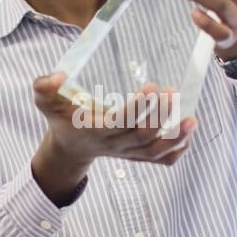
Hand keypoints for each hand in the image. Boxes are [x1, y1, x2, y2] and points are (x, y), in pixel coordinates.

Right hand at [32, 73, 197, 170]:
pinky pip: (161, 160)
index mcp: (95, 129)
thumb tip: (59, 76)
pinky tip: (187, 134)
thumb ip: (44, 87)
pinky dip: (177, 150)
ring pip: (156, 152)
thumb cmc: (61, 118)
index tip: (151, 86)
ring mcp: (128, 153)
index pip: (120, 122)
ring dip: (176, 137)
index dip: (137, 108)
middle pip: (143, 136)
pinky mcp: (137, 157)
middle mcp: (114, 145)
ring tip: (192, 118)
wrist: (71, 147)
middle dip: (161, 116)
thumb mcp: (45, 101)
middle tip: (172, 92)